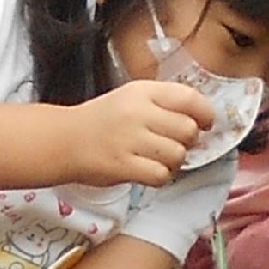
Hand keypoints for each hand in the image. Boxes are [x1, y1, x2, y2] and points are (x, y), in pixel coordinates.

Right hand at [66, 79, 215, 186]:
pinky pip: (161, 175)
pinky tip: (149, 171)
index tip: (206, 123)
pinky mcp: (122, 165)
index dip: (206, 113)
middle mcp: (137, 112)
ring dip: (174, 162)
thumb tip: (204, 119)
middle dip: (188, 142)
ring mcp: (129, 139)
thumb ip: (165, 104)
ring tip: (158, 159)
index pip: (189, 98)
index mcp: (142, 92)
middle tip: (174, 144)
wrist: (62, 141)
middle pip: (188, 130)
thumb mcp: (132, 98)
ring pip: (178, 155)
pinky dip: (161, 177)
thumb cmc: (103, 121)